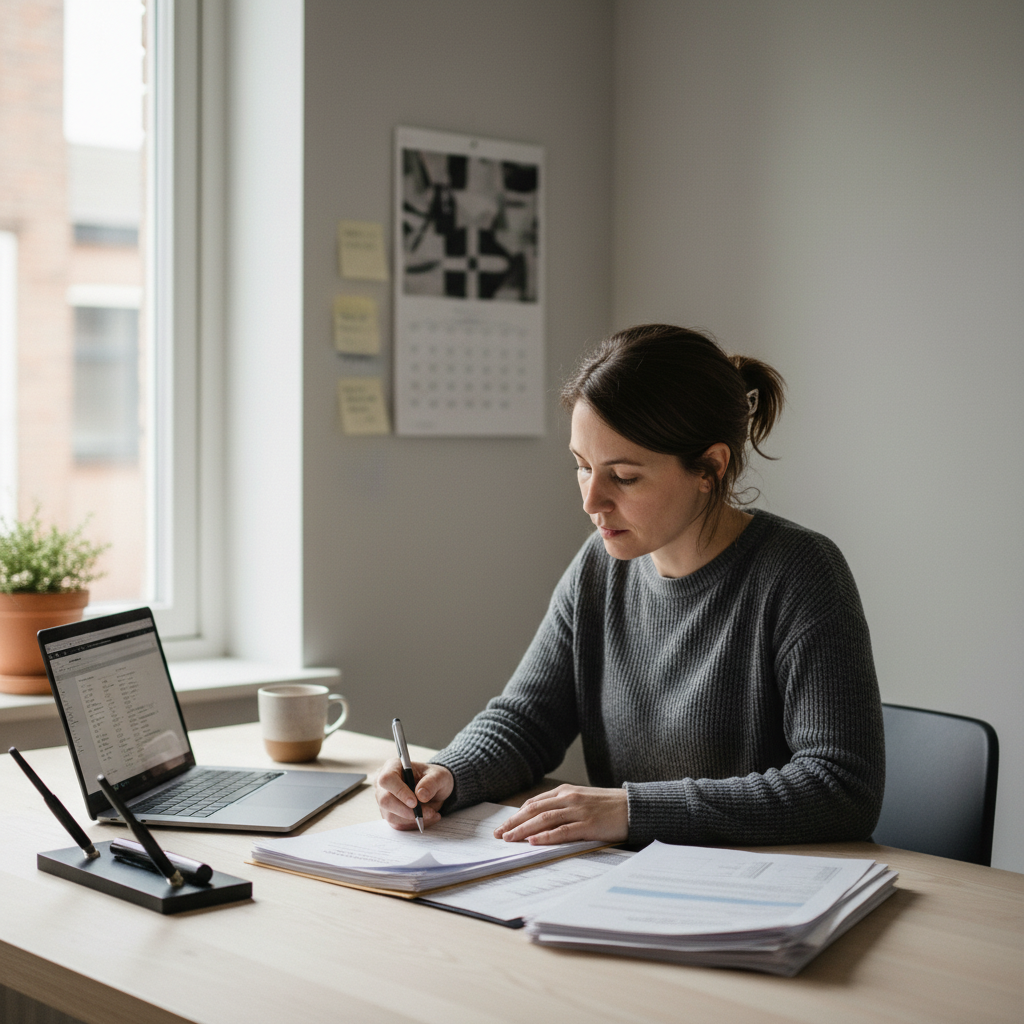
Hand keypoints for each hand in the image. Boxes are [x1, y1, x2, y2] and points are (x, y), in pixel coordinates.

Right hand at [374, 759, 453, 830]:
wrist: (434, 789)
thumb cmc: (433, 777)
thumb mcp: (439, 776)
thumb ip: (431, 783)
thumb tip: (421, 795)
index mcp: (393, 767)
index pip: (387, 779)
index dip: (399, 791)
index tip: (414, 802)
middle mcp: (384, 784)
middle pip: (385, 800)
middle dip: (407, 810)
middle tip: (428, 812)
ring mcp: (384, 800)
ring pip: (391, 816)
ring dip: (413, 818)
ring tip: (433, 813)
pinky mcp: (389, 814)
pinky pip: (398, 824)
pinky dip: (414, 824)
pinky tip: (428, 817)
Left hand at [493, 785, 627, 844]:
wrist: (634, 807)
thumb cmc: (607, 806)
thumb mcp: (582, 800)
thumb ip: (563, 807)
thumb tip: (541, 821)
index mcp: (565, 792)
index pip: (534, 803)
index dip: (517, 815)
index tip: (504, 826)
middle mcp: (568, 798)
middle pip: (534, 810)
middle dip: (514, 822)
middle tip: (499, 834)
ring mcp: (578, 811)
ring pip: (544, 819)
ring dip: (525, 829)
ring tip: (510, 838)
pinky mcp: (588, 824)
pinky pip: (563, 831)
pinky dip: (547, 836)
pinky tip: (535, 841)